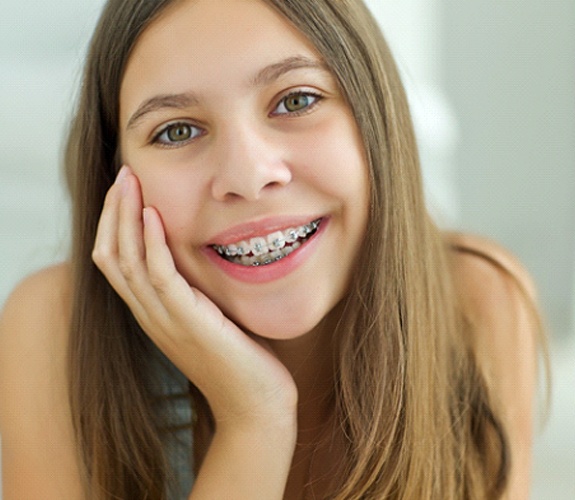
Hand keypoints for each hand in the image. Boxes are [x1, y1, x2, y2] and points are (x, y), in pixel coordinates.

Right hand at [92, 166, 297, 426]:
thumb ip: (198, 290)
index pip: (117, 261)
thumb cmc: (241, 360)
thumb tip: (204, 256)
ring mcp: (164, 320)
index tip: (128, 189)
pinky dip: (151, 243)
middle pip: (111, 255)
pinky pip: (158, 276)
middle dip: (113, 212)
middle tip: (123, 174)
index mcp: (154, 313)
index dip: (116, 223)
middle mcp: (150, 315)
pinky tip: (154, 215)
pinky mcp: (186, 322)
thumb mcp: (212, 316)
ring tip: (129, 181)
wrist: (256, 405)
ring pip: (125, 261)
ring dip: (124, 217)